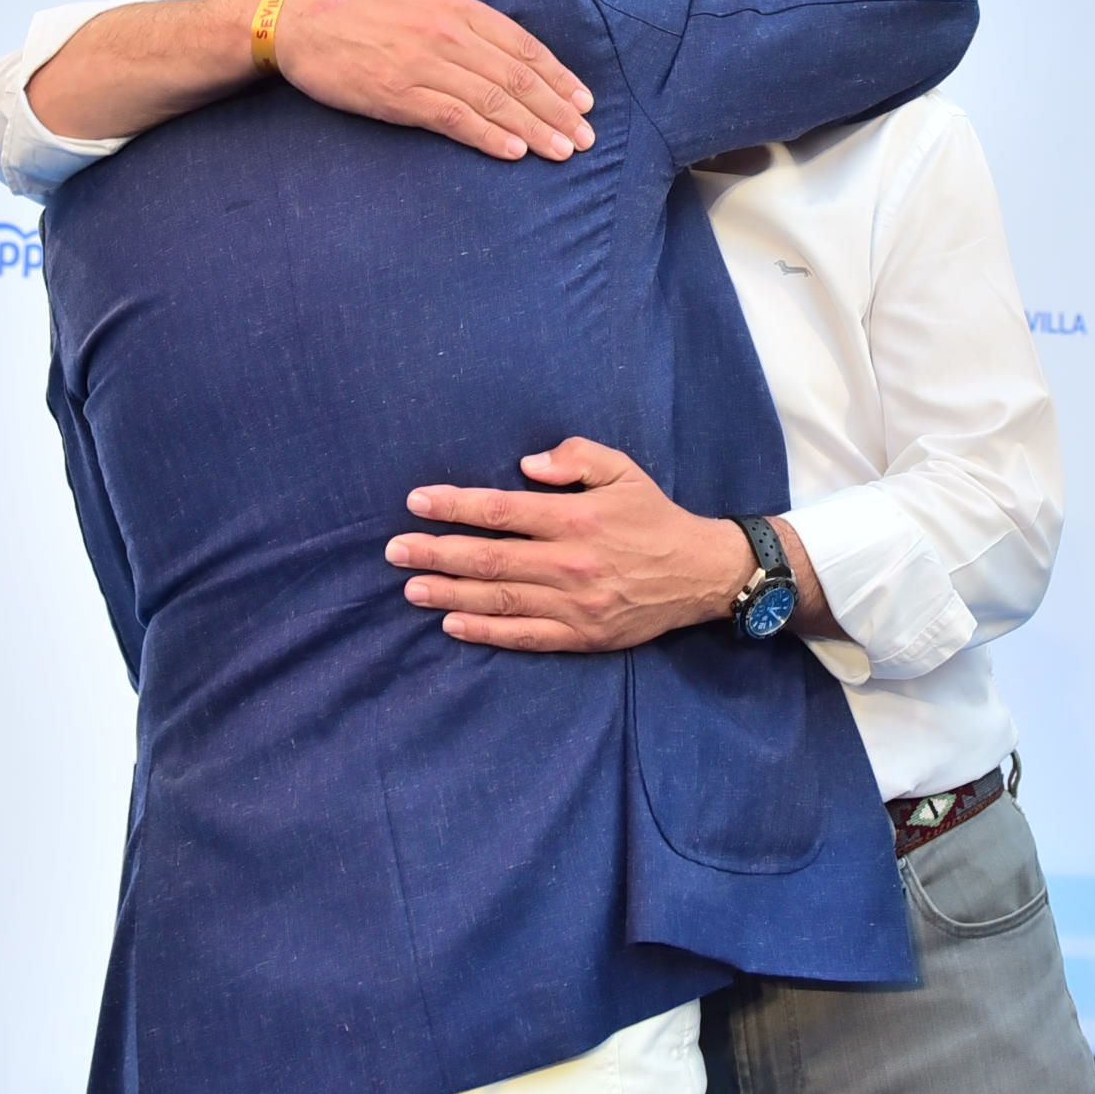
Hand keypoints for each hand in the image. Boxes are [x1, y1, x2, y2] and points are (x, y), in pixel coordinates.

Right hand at [282, 0, 594, 160]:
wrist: (300, 21)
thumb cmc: (363, 0)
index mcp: (458, 7)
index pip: (522, 45)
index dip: (557, 75)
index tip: (584, 100)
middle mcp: (448, 35)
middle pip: (516, 76)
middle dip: (556, 109)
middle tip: (584, 137)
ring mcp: (424, 66)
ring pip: (492, 100)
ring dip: (533, 128)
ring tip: (562, 150)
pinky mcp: (399, 96)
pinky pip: (453, 118)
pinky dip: (488, 135)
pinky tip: (513, 151)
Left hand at [387, 438, 753, 651]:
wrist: (699, 572)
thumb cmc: (653, 516)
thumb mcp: (622, 470)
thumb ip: (576, 457)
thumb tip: (526, 466)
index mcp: (576, 518)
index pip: (502, 511)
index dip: (455, 506)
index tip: (417, 502)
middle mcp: (570, 562)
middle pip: (489, 559)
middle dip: (436, 553)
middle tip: (395, 550)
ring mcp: (574, 603)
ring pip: (499, 599)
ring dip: (449, 593)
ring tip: (411, 587)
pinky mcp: (581, 635)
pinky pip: (524, 635)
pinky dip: (486, 631)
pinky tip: (452, 623)